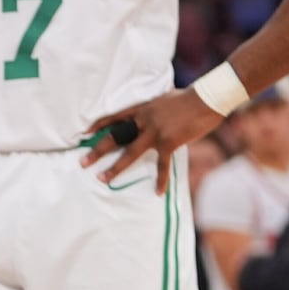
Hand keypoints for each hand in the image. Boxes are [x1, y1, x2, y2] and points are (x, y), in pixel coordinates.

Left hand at [84, 86, 222, 192]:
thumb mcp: (164, 98)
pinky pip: (163, 165)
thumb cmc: (188, 97)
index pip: (114, 117)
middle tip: (82, 162)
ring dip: (115, 167)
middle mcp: (143, 120)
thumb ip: (153, 108)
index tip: (85, 133)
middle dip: (97, 150)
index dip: (98, 125)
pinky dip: (161, 180)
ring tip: (102, 178)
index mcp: (141, 109)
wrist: (206, 99)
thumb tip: (151, 111)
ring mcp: (154, 133)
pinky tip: (158, 192)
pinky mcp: (168, 143)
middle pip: (115, 137)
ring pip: (129, 153)